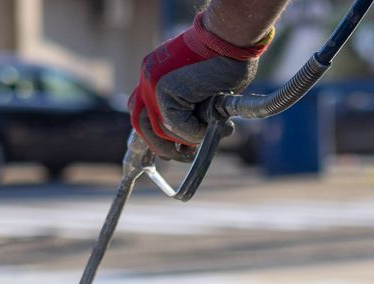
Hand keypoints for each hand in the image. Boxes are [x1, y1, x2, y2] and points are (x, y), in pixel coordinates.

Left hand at [128, 14, 270, 160]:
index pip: (142, 113)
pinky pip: (176, 127)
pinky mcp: (164, 90)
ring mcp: (152, 83)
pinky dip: (195, 131)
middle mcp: (147, 78)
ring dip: (186, 137)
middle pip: (142, 126)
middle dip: (163, 146)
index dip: (155, 134)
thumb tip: (188, 139)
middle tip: (185, 153)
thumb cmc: (227, 61)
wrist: (231, 40)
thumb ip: (189, 108)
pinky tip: (210, 121)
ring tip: (208, 128)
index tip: (171, 148)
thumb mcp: (203, 89)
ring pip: (160, 130)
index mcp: (153, 75)